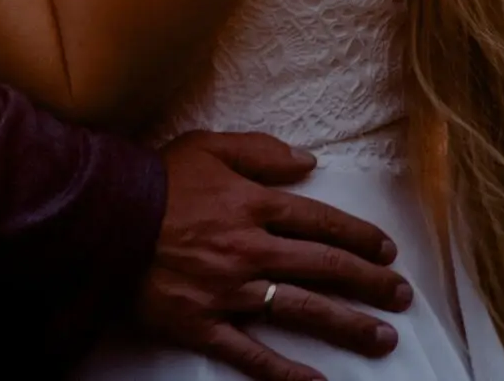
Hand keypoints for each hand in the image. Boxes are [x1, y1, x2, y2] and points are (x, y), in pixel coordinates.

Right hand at [141, 132, 410, 380]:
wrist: (102, 219)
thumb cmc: (156, 180)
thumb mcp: (208, 145)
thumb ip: (261, 151)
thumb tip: (308, 162)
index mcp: (253, 204)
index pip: (320, 222)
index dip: (359, 236)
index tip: (387, 250)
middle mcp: (251, 249)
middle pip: (324, 267)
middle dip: (369, 283)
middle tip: (401, 296)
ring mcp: (230, 291)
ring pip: (301, 310)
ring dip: (347, 325)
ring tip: (382, 338)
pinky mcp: (204, 323)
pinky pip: (253, 355)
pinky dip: (287, 373)